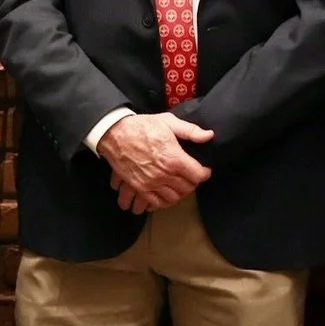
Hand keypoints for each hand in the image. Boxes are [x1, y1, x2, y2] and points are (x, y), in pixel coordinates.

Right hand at [98, 112, 212, 214]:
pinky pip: (155, 203)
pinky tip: (164, 195)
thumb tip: (209, 136)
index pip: (198, 175)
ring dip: (179, 193)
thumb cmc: (142, 126)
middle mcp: (164, 175)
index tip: (204, 169)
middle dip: (192, 183)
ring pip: (173, 199)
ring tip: (178, 185)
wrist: (115, 134)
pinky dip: (162, 202)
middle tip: (191, 176)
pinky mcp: (139, 188)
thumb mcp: (168, 121)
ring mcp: (151, 184)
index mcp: (174, 158)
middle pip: (187, 188)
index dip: (205, 173)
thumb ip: (190, 131)